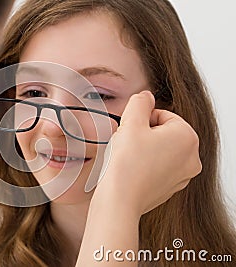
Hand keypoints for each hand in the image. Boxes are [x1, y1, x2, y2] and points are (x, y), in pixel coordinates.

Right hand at [95, 91, 201, 215]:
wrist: (120, 200)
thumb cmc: (127, 164)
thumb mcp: (131, 122)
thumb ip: (140, 102)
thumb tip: (146, 97)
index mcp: (187, 137)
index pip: (163, 115)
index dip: (141, 120)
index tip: (130, 130)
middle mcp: (191, 157)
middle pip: (164, 133)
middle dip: (144, 134)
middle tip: (128, 144)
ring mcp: (183, 176)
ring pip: (160, 151)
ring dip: (144, 149)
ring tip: (129, 158)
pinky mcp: (170, 188)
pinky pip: (158, 168)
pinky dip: (146, 166)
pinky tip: (131, 170)